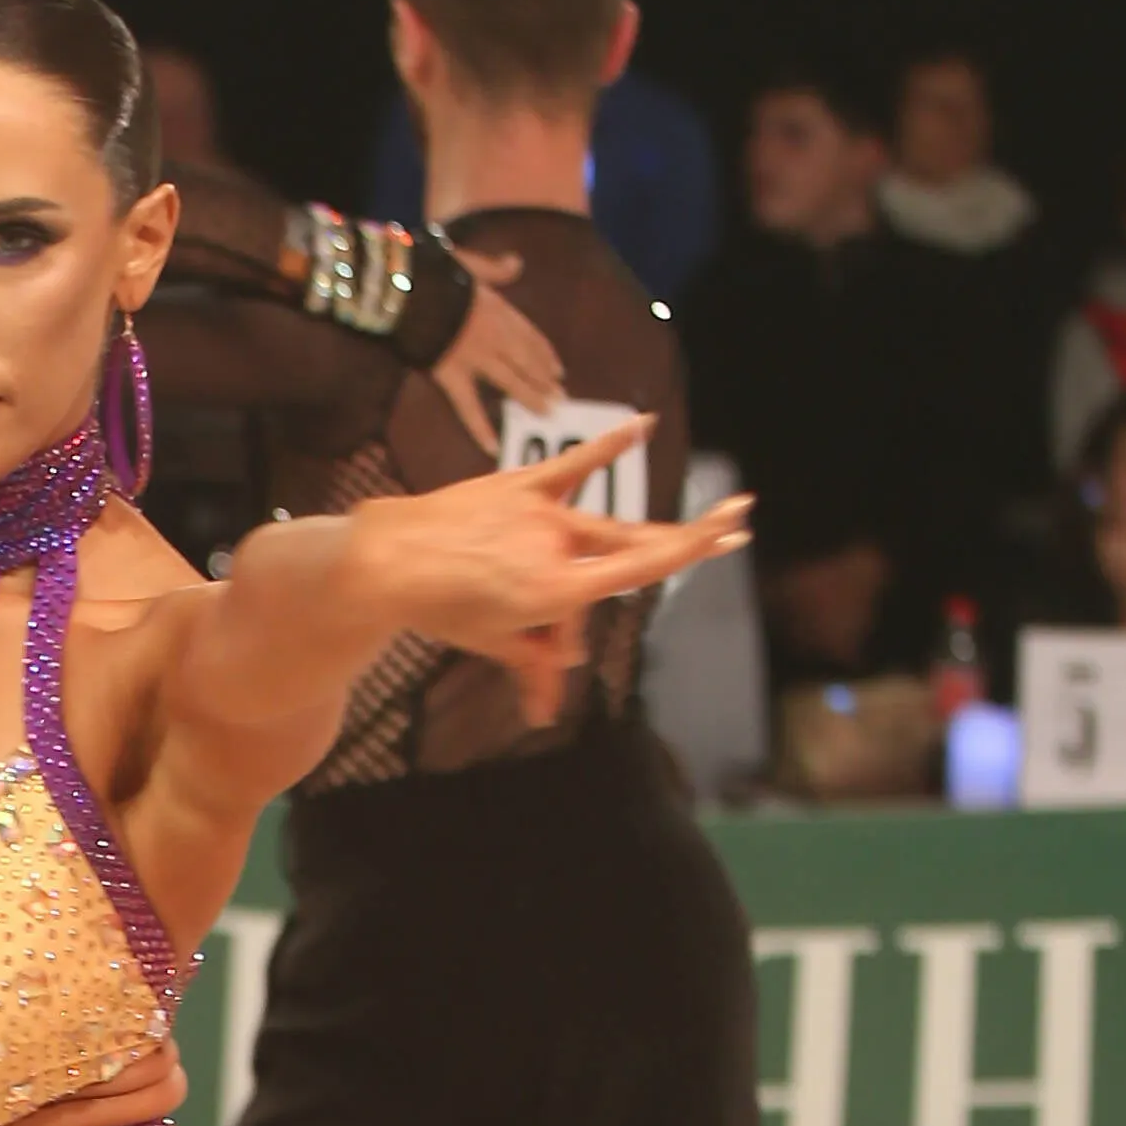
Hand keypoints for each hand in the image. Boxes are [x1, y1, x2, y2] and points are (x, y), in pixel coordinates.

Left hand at [382, 422, 749, 723]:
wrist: (390, 563)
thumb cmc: (441, 609)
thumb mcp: (495, 644)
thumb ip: (534, 664)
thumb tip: (548, 702)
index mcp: (560, 590)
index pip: (647, 564)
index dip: (697, 548)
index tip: (735, 532)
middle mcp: (560, 547)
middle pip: (624, 557)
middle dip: (674, 551)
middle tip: (731, 532)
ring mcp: (541, 512)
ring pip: (598, 530)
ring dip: (614, 546)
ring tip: (655, 538)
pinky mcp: (520, 485)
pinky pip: (572, 464)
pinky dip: (608, 444)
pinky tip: (644, 422)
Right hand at [424, 242, 563, 455]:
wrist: (409, 289)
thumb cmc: (435, 272)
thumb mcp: (469, 262)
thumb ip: (494, 268)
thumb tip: (516, 262)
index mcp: (497, 310)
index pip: (529, 336)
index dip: (544, 355)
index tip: (558, 370)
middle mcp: (494, 336)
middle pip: (526, 361)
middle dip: (544, 380)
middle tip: (561, 398)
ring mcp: (475, 358)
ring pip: (509, 381)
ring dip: (529, 398)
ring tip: (545, 414)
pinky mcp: (451, 374)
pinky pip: (467, 406)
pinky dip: (479, 428)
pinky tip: (492, 447)